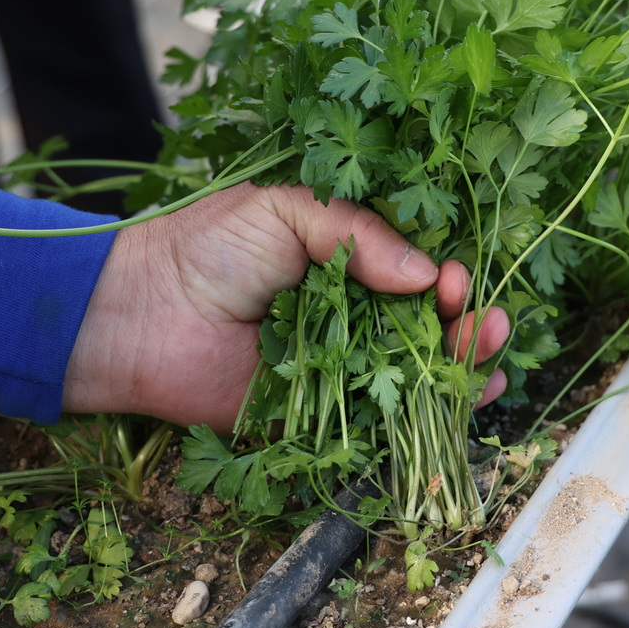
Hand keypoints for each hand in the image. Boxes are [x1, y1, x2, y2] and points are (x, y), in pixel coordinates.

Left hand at [62, 183, 511, 428]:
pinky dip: (430, 413)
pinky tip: (469, 397)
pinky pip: (384, 417)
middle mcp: (350, 313)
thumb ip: (359, 233)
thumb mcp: (286, 210)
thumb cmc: (205, 249)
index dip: (448, 277)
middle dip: (469, 321)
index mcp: (345, 260)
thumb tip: (426, 273)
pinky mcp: (321, 413)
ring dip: (464, 363)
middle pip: (431, 323)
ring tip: (486, 349)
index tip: (455, 281)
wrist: (142, 314)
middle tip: (484, 320)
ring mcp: (340, 365)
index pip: (418, 271)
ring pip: (419, 370)